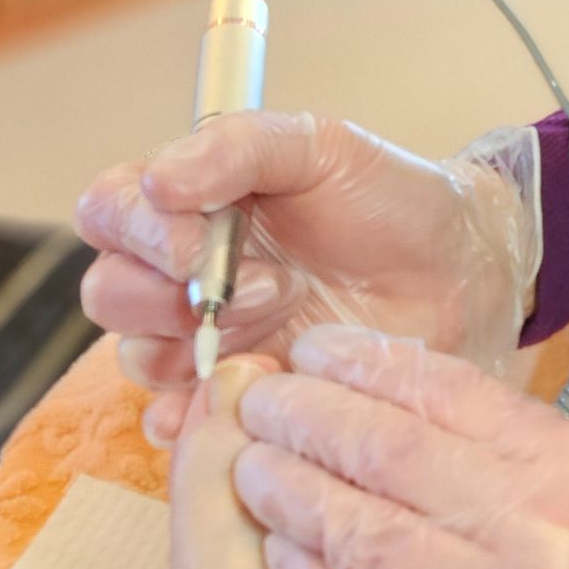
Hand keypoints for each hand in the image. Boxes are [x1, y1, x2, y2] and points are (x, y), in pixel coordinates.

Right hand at [75, 115, 537, 447]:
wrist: (459, 271)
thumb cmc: (389, 200)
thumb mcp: (321, 147)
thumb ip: (238, 147)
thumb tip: (157, 179)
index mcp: (190, 204)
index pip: (108, 211)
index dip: (136, 230)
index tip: (196, 241)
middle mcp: (184, 273)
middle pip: (110, 293)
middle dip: (171, 294)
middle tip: (267, 287)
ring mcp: (208, 340)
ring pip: (139, 358)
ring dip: (200, 345)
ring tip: (285, 323)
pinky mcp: (239, 396)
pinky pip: (178, 420)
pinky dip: (196, 415)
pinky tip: (244, 396)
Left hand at [229, 324, 568, 568]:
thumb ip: (516, 452)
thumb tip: (407, 406)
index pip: (442, 391)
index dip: (361, 364)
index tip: (312, 352)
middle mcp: (530, 531)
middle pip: (383, 451)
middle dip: (304, 416)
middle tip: (256, 400)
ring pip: (357, 534)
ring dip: (287, 494)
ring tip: (250, 470)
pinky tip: (277, 559)